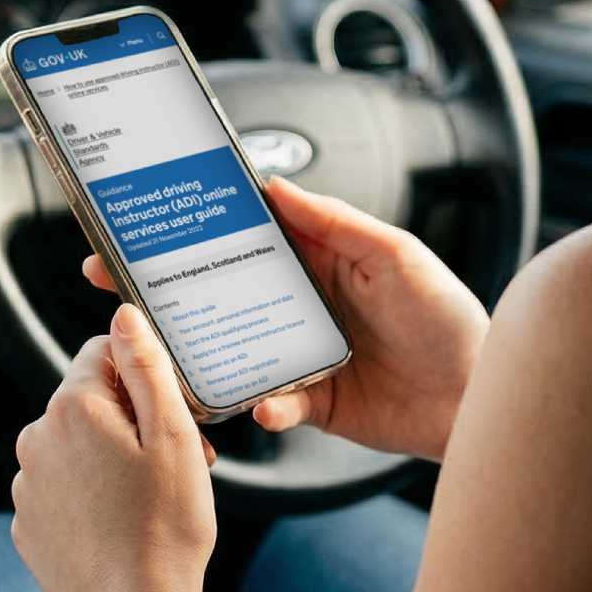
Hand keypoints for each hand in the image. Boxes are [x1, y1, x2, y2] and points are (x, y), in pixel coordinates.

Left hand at [11, 305, 216, 591]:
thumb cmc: (164, 529)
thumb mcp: (172, 435)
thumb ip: (146, 367)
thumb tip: (123, 314)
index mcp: (73, 407)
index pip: (102, 350)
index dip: (143, 374)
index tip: (169, 409)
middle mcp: (37, 438)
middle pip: (90, 399)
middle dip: (133, 418)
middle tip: (176, 458)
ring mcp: (27, 483)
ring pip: (76, 444)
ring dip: (112, 455)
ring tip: (152, 495)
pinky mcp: (28, 521)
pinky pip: (63, 485)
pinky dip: (91, 492)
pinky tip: (122, 519)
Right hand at [83, 177, 488, 461]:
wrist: (479, 397)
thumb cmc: (449, 318)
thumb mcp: (397, 255)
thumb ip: (336, 222)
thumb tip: (275, 185)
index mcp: (318, 259)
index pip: (246, 236)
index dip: (197, 227)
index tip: (147, 220)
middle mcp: (301, 305)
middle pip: (221, 291)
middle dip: (167, 288)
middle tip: (112, 280)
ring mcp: (300, 355)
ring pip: (233, 349)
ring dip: (200, 352)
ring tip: (171, 351)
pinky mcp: (311, 404)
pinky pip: (272, 405)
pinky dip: (265, 406)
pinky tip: (269, 405)